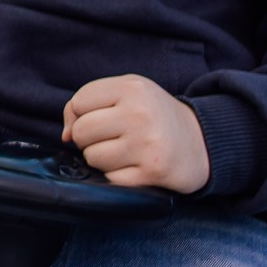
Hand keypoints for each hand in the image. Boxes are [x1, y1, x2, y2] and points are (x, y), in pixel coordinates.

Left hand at [62, 74, 210, 194]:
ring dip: (102, 158)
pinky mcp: (151, 172)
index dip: (81, 114)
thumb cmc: (153, 115)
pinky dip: (117, 175)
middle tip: (112, 137)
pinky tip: (135, 165)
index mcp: (132, 88)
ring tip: (125, 150)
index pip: (79, 103)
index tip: (101, 118)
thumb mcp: (126, 93)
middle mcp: (139, 114)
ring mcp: (146, 145)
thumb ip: (86, 103)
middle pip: (81, 131)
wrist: (200, 142)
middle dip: (89, 138)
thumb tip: (65, 135)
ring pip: (92, 157)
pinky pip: (110, 177)